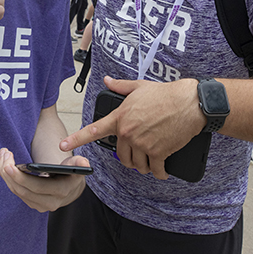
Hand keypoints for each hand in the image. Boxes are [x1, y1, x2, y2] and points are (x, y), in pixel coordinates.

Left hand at [0, 148, 87, 212]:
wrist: (70, 187)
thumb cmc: (71, 173)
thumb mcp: (77, 166)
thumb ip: (79, 163)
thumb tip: (83, 162)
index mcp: (60, 192)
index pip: (36, 187)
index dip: (21, 177)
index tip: (8, 165)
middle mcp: (49, 202)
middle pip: (22, 190)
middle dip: (8, 172)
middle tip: (2, 154)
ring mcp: (39, 205)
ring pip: (16, 190)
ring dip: (5, 173)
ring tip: (1, 155)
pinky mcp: (31, 203)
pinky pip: (16, 191)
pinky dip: (7, 177)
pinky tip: (2, 163)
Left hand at [59, 76, 204, 179]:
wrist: (189, 103)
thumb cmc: (166, 94)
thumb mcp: (139, 87)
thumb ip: (120, 87)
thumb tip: (107, 81)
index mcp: (120, 117)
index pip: (94, 130)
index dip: (76, 139)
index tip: (63, 145)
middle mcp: (128, 132)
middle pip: (120, 154)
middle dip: (129, 155)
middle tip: (139, 151)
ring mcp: (142, 144)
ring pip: (136, 164)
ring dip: (143, 165)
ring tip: (151, 158)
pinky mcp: (158, 153)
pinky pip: (154, 170)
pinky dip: (158, 173)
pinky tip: (162, 171)